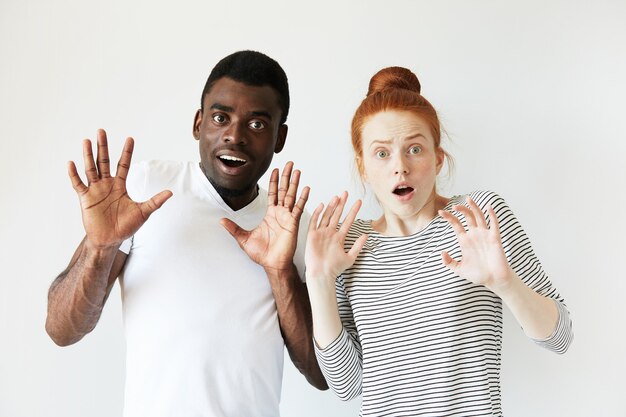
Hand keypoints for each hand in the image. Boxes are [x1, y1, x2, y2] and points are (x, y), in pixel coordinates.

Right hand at [68, 129, 172, 247]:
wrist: (110, 240)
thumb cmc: (126, 227)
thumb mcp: (143, 212)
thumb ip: (155, 201)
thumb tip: (170, 192)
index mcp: (120, 186)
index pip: (124, 165)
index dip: (126, 152)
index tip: (130, 138)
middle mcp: (106, 184)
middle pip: (104, 161)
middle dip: (103, 147)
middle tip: (101, 131)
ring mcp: (95, 190)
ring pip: (90, 169)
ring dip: (88, 155)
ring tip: (86, 141)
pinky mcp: (85, 198)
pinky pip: (78, 184)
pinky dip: (74, 174)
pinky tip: (71, 163)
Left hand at [221, 161, 308, 271]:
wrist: (272, 264)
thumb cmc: (262, 254)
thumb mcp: (243, 238)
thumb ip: (233, 228)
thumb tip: (221, 221)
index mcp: (270, 214)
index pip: (272, 193)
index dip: (274, 181)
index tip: (275, 169)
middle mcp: (280, 213)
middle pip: (284, 190)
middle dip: (286, 177)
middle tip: (290, 164)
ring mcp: (288, 217)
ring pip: (291, 196)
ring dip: (294, 183)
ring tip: (297, 171)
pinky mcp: (293, 223)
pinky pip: (298, 208)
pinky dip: (302, 198)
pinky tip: (306, 188)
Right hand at [305, 192, 367, 281]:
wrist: (322, 274)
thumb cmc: (335, 268)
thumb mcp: (350, 257)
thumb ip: (358, 246)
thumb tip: (366, 235)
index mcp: (338, 238)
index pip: (348, 221)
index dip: (353, 211)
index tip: (359, 202)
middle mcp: (330, 233)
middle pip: (337, 215)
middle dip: (342, 204)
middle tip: (346, 193)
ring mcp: (321, 233)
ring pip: (326, 216)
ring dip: (331, 206)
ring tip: (337, 197)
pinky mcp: (312, 235)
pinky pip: (314, 222)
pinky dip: (317, 214)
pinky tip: (322, 205)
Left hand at [439, 197, 514, 290]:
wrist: (494, 280)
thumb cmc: (478, 275)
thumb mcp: (459, 269)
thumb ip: (449, 262)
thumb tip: (442, 253)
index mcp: (465, 240)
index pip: (456, 225)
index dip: (449, 217)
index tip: (441, 212)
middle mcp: (474, 235)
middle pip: (467, 217)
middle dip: (461, 210)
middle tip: (454, 205)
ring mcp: (485, 236)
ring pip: (479, 217)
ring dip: (474, 208)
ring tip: (468, 199)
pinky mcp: (495, 239)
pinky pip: (494, 225)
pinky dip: (492, 215)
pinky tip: (489, 207)